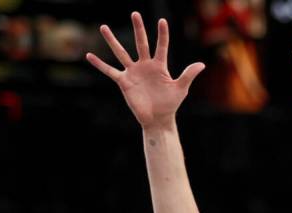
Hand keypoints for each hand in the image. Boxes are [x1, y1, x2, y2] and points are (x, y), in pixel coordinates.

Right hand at [86, 12, 204, 128]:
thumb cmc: (170, 105)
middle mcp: (145, 65)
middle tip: (135, 13)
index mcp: (159, 66)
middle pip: (141, 43)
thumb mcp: (181, 89)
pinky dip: (99, 64)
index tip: (162, 21)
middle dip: (138, 29)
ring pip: (121, 53)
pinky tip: (89, 56)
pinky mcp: (124, 82)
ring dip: (112, 40)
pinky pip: (110, 71)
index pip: (161, 46)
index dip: (162, 35)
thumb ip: (188, 75)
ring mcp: (133, 72)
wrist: (158, 120)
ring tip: (103, 27)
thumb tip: (202, 65)